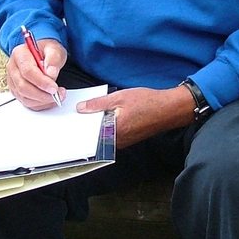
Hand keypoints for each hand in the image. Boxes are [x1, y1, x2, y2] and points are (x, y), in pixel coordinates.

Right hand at [7, 38, 66, 109]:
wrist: (42, 55)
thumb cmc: (47, 51)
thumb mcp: (54, 49)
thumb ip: (53, 59)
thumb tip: (51, 74)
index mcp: (20, 54)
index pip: (27, 71)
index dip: (41, 82)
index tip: (54, 88)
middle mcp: (13, 68)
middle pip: (23, 86)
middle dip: (42, 94)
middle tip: (58, 94)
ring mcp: (13, 81)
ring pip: (24, 97)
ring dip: (42, 101)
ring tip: (57, 96)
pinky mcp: (17, 91)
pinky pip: (26, 102)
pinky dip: (40, 104)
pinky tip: (50, 99)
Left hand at [77, 85, 194, 149]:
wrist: (169, 109)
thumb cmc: (147, 101)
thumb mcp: (119, 97)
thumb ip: (98, 104)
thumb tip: (80, 108)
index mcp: (114, 131)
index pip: (90, 135)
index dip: (79, 128)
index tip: (70, 122)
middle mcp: (118, 141)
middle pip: (95, 137)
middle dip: (86, 127)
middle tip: (76, 116)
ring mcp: (124, 142)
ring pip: (104, 136)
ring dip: (96, 127)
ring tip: (89, 114)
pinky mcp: (129, 139)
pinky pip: (112, 135)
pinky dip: (106, 127)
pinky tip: (105, 116)